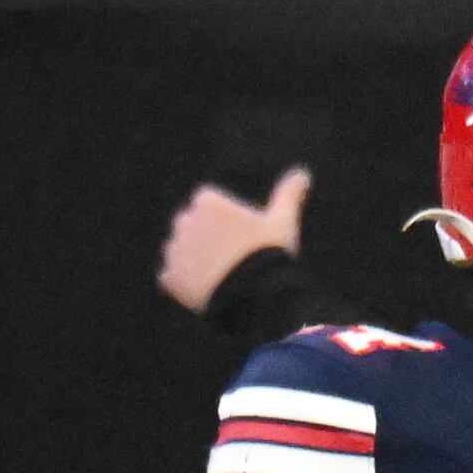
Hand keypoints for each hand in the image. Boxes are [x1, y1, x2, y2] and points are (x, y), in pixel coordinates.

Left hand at [157, 167, 311, 312]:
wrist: (255, 298)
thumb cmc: (269, 256)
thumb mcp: (282, 222)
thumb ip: (288, 195)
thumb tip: (303, 174)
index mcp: (208, 202)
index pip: (207, 204)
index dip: (223, 222)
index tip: (239, 238)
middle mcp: (185, 221)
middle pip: (191, 226)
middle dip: (204, 239)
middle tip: (229, 260)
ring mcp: (175, 250)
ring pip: (179, 251)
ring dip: (192, 261)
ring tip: (219, 278)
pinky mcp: (169, 277)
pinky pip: (171, 278)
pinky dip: (183, 284)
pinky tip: (206, 292)